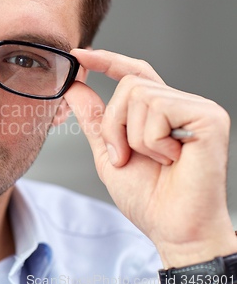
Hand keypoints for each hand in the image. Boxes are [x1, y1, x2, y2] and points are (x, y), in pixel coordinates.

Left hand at [64, 49, 236, 267]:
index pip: (133, 73)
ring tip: (154, 161)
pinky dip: (152, 141)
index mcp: (158, 112)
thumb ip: (94, 119)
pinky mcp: (208, 116)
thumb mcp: (108, 152)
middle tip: (125, 156)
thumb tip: (74, 87)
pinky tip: (171, 159)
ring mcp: (196, 108)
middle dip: (114, 125)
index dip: (106, 61)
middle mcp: (179, 104)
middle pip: (128, 85)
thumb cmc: (147, 197)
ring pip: (138, 95)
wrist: (173, 228)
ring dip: (132, 137)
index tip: (79, 54)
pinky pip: (158, 108)